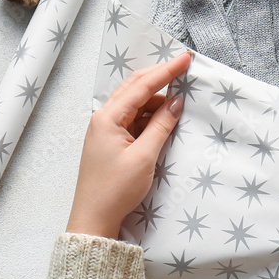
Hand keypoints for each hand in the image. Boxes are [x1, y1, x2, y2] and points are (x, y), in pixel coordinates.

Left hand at [66, 52, 191, 238]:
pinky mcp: (111, 142)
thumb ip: (161, 126)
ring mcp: (106, 130)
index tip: (185, 59)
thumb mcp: (144, 157)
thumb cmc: (115, 190)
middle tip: (183, 68)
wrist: (94, 218)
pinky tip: (165, 118)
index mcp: (107, 118)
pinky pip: (133, 120)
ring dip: (156, 100)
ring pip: (134, 104)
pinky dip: (150, 116)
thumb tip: (176, 103)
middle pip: (134, 89)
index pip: (141, 86)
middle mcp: (103, 119)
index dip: (165, 71)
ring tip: (179, 99)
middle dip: (159, 78)